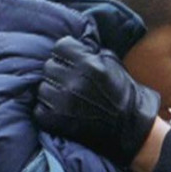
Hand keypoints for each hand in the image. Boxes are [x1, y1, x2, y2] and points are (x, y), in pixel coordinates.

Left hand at [34, 36, 159, 166]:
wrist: (130, 128)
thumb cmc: (124, 94)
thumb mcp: (114, 64)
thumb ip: (93, 51)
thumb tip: (77, 43)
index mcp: (89, 64)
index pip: (60, 46)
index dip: (67, 54)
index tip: (72, 62)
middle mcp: (73, 81)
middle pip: (49, 66)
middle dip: (60, 72)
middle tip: (72, 82)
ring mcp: (62, 102)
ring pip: (42, 87)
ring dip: (53, 92)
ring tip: (68, 98)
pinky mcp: (55, 120)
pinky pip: (39, 108)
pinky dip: (49, 110)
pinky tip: (64, 111)